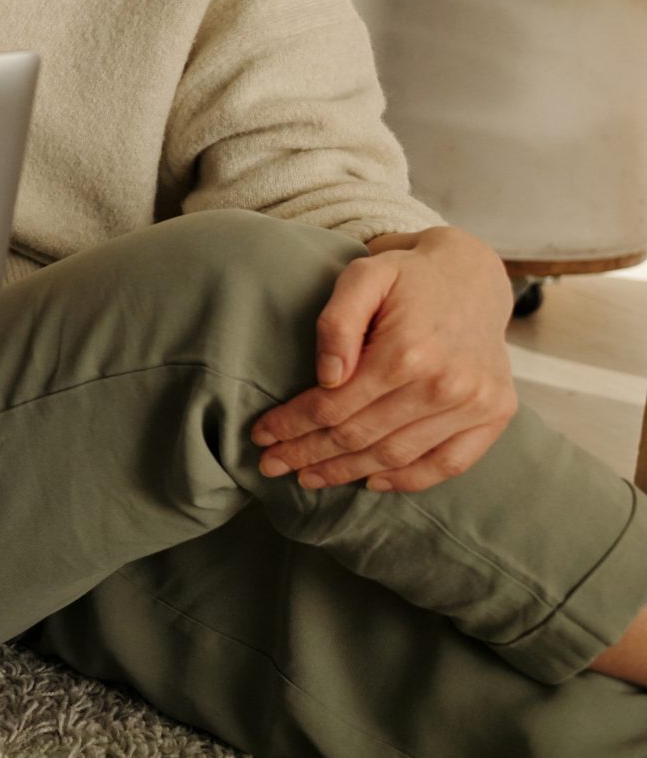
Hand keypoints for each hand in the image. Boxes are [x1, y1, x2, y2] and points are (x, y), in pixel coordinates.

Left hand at [249, 227, 516, 493]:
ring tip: (310, 477)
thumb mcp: (362, 276)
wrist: (473, 275)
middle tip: (272, 465)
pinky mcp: (496, 413)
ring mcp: (475, 403)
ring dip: (347, 472)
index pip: (334, 406)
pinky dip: (408, 480)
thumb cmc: (407, 277)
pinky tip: (371, 482)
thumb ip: (336, 322)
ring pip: (396, 456)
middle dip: (308, 454)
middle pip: (360, 436)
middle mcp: (444, 385)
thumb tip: (327, 378)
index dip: (292, 425)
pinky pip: (449, 464)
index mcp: (407, 352)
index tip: (261, 436)